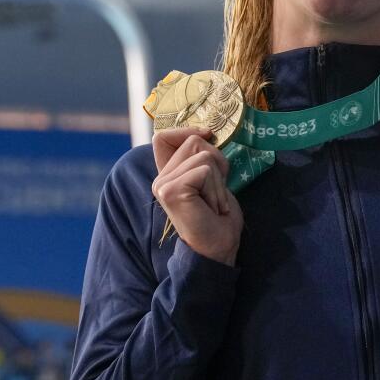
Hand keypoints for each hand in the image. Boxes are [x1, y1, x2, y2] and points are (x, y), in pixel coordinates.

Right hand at [151, 126, 242, 264]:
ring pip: (203, 155)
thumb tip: (206, 133)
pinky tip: (212, 208)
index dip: (186, 130)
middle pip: (193, 141)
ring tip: (214, 202)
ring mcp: (163, 184)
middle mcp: (161, 178)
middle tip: (215, 192)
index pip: (163, 137)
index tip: (208, 136)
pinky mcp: (171, 190)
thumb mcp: (212, 179)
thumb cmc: (218, 217)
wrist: (218, 248)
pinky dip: (217, 189)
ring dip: (219, 181)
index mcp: (168, 174)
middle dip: (217, 164)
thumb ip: (202, 159)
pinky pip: (205, 171)